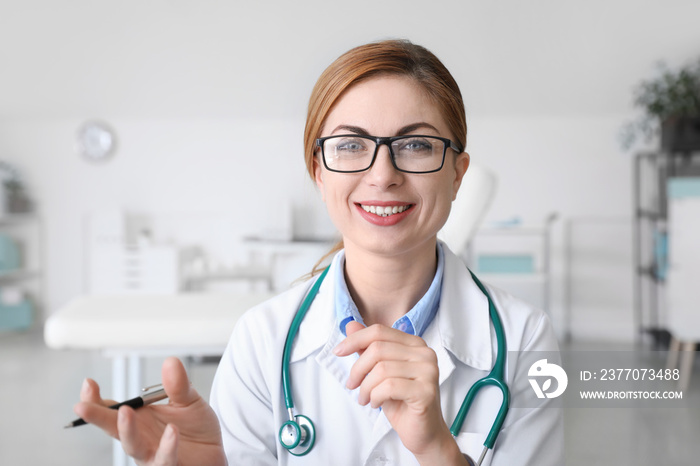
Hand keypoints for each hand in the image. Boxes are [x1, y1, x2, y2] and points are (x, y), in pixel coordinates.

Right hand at [74, 357, 225, 465]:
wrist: (214, 452)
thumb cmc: (195, 428)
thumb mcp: (188, 401)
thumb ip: (178, 384)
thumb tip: (170, 362)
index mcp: (139, 419)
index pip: (111, 409)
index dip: (96, 400)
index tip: (88, 383)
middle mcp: (139, 438)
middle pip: (113, 428)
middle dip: (97, 416)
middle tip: (82, 406)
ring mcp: (150, 455)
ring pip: (133, 446)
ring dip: (127, 431)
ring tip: (125, 412)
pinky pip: (164, 459)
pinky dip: (167, 446)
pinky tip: (172, 430)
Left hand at [335, 322, 466, 464]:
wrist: (423, 433)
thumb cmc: (401, 402)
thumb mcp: (380, 372)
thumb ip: (368, 348)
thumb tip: (350, 325)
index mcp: (415, 344)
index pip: (379, 331)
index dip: (355, 339)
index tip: (338, 351)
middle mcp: (425, 353)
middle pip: (378, 349)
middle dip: (358, 369)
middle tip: (352, 385)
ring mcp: (428, 371)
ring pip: (381, 369)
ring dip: (365, 387)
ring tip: (365, 398)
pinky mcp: (426, 391)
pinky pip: (389, 386)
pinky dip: (375, 396)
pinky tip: (376, 403)